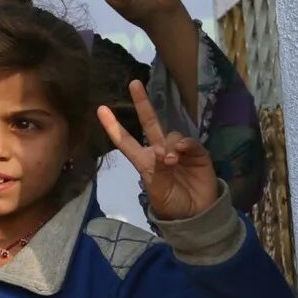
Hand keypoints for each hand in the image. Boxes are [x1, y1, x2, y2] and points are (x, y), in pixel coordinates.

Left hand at [98, 79, 217, 220]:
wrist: (197, 213)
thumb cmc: (171, 204)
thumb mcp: (157, 191)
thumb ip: (158, 171)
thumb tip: (164, 152)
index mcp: (144, 161)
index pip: (125, 141)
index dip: (114, 126)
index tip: (101, 108)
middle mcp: (159, 151)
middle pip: (149, 122)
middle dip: (142, 103)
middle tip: (134, 84)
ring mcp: (178, 150)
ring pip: (169, 134)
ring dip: (168, 144)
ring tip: (170, 161)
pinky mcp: (196, 153)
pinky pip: (188, 141)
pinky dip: (183, 144)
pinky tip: (181, 151)